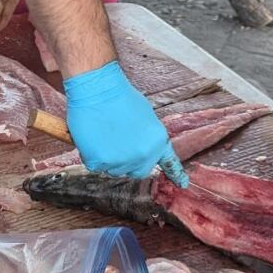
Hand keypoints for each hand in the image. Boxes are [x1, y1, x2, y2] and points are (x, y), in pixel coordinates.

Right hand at [65, 60, 188, 185]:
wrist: (98, 88)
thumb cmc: (119, 96)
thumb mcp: (145, 116)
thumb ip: (147, 137)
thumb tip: (139, 147)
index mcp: (158, 141)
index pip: (168, 162)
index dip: (175, 174)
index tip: (182, 184)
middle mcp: (143, 155)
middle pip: (136, 171)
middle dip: (127, 162)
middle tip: (116, 143)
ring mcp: (121, 160)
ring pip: (113, 170)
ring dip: (108, 158)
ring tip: (103, 134)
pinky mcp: (100, 161)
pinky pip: (95, 165)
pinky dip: (91, 154)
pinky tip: (92, 136)